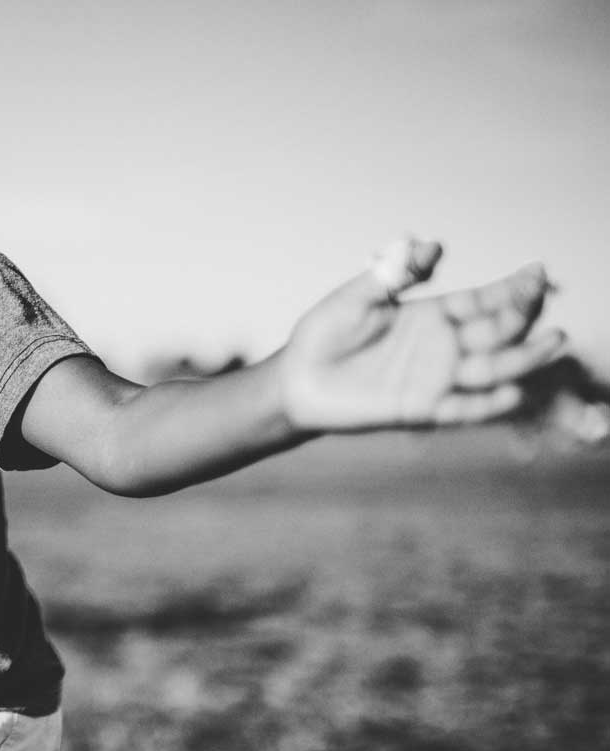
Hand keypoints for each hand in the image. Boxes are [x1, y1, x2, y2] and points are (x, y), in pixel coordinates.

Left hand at [281, 238, 566, 431]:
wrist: (295, 380)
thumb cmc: (322, 336)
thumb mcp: (355, 297)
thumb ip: (392, 274)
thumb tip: (428, 245)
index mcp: (427, 316)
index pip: (479, 301)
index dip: (508, 289)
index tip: (537, 273)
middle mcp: (439, 347)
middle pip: (492, 332)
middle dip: (520, 318)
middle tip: (545, 305)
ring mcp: (433, 378)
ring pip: (488, 369)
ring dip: (521, 359)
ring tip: (552, 344)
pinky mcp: (419, 408)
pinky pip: (460, 408)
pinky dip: (486, 404)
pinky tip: (511, 394)